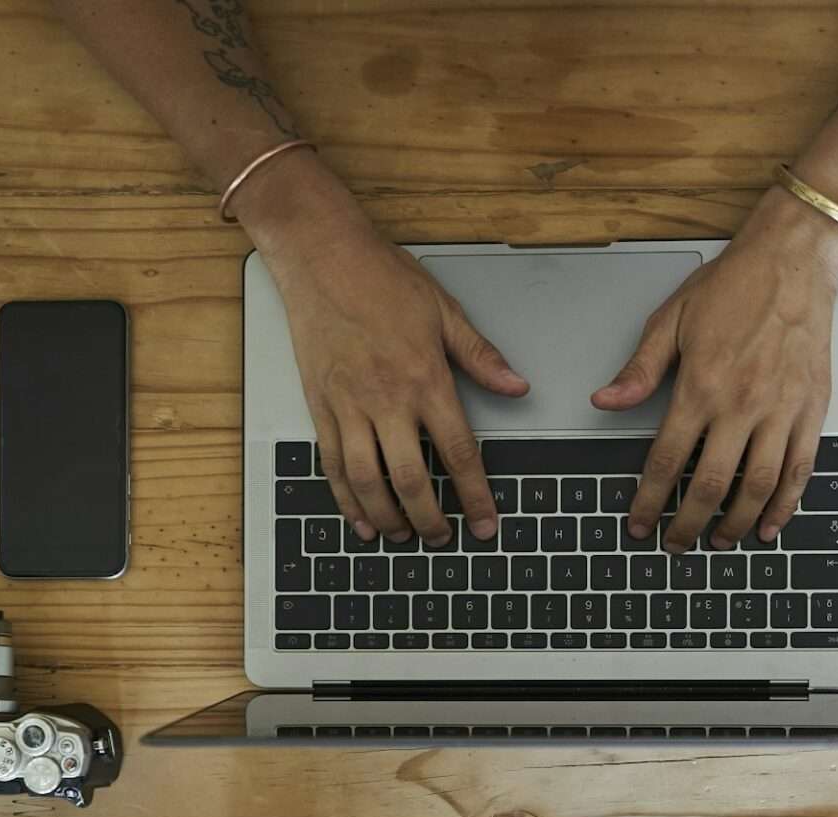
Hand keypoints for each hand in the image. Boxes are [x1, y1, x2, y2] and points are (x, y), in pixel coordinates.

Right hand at [243, 162, 525, 545]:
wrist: (322, 256)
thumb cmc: (382, 278)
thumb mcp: (444, 313)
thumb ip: (481, 358)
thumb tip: (518, 388)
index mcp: (425, 379)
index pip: (457, 452)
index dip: (475, 495)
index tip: (486, 524)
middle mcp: (386, 400)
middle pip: (410, 479)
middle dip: (429, 519)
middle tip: (443, 539)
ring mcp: (348, 406)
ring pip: (367, 481)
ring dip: (387, 517)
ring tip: (404, 536)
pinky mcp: (319, 406)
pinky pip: (332, 464)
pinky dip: (346, 499)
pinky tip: (360, 519)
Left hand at [594, 187, 837, 553]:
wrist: (792, 261)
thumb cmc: (733, 286)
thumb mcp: (672, 320)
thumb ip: (640, 369)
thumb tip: (605, 400)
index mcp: (702, 385)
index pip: (668, 459)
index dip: (649, 499)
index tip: (639, 523)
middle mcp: (742, 404)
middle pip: (711, 484)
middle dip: (688, 523)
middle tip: (675, 544)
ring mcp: (781, 410)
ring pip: (758, 486)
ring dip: (736, 523)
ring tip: (718, 542)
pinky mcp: (811, 410)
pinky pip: (799, 469)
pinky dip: (784, 505)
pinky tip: (769, 526)